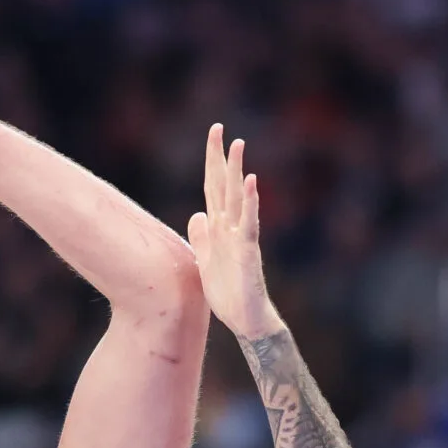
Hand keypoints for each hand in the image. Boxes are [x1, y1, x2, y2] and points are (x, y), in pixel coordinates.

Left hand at [186, 125, 281, 340]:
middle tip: (219, 128)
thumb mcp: (205, 261)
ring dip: (237, 171)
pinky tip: (251, 181)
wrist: (244, 319)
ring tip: (238, 145)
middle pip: (223, 186)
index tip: (213, 135)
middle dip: (220, 157)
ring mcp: (240, 237)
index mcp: (218, 227)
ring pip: (237, 198)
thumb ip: (201, 237)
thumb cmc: (228, 293)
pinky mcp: (248, 251)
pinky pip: (249, 222)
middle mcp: (230, 226)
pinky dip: (250, 202)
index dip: (210, 162)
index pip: (212, 187)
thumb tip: (196, 215)